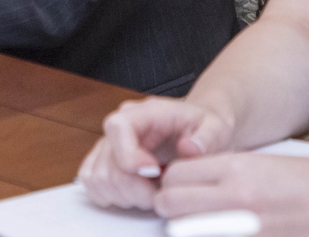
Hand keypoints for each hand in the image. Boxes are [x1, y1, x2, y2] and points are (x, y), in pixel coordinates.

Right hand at [78, 96, 234, 210]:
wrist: (196, 129)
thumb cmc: (201, 127)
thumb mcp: (216, 128)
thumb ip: (207, 137)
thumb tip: (189, 147)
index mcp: (144, 112)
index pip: (118, 127)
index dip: (130, 156)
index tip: (155, 173)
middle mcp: (120, 125)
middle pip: (108, 163)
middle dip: (136, 188)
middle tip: (162, 191)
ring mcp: (108, 144)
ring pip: (98, 179)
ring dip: (126, 195)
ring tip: (152, 191)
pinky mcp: (104, 161)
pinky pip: (92, 184)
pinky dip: (113, 196)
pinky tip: (137, 193)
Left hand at [155, 154, 308, 235]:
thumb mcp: (264, 161)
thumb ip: (225, 170)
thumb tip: (191, 180)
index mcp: (238, 168)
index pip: (177, 173)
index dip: (171, 179)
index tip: (176, 184)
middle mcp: (236, 199)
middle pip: (172, 205)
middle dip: (169, 206)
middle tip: (177, 209)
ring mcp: (245, 229)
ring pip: (185, 231)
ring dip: (186, 228)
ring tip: (196, 224)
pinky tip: (222, 232)